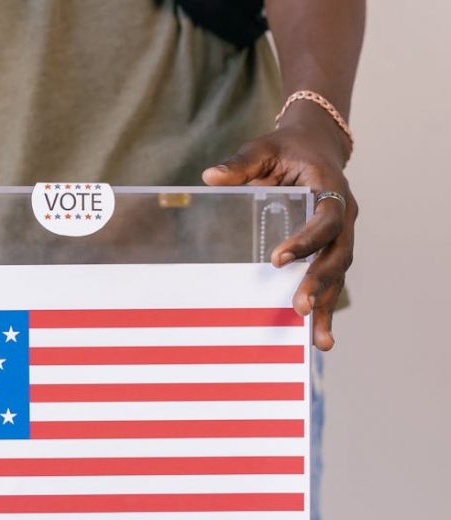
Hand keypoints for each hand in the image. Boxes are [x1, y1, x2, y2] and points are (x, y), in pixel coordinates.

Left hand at [202, 116, 356, 350]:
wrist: (315, 145)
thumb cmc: (287, 148)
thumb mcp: (262, 147)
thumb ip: (240, 163)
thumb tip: (210, 178)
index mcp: (329, 187)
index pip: (325, 218)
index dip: (306, 240)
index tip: (277, 259)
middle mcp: (343, 213)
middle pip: (339, 253)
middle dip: (320, 282)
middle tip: (299, 307)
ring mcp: (341, 234)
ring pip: (339, 273)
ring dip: (328, 304)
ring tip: (318, 339)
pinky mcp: (331, 248)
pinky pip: (331, 278)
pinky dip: (325, 305)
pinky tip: (317, 335)